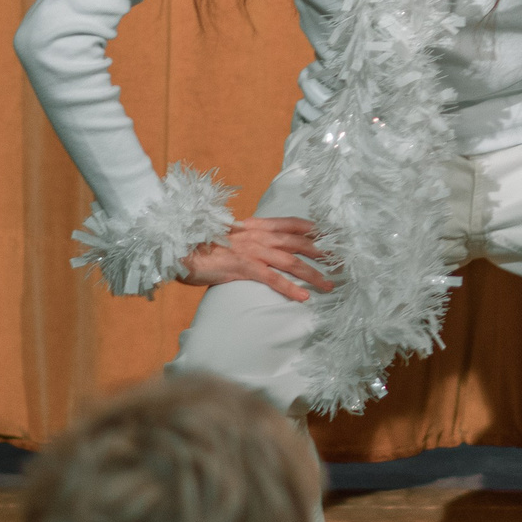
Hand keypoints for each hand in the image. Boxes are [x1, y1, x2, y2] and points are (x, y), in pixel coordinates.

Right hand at [182, 218, 331, 303]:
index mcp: (256, 225)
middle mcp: (259, 235)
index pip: (293, 223)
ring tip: (330, 285)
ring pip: (292, 262)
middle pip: (300, 242)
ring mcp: (252, 250)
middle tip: (343, 263)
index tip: (333, 236)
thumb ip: (249, 237)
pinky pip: (272, 278)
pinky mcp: (243, 267)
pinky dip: (289, 288)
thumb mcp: (230, 235)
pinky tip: (303, 298)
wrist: (178, 248)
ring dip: (314, 274)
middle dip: (324, 253)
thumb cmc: (202, 244)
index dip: (315, 229)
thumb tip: (264, 245)